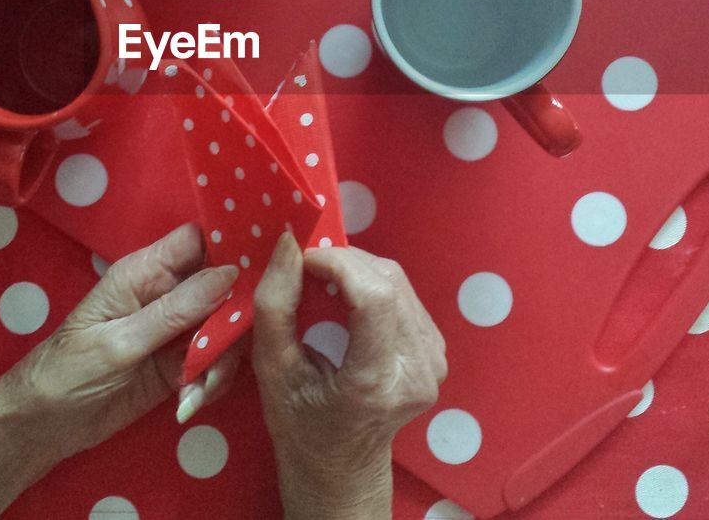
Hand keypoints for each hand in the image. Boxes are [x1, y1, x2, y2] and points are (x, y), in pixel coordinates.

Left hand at [1, 223, 241, 472]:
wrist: (43, 428)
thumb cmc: (68, 373)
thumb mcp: (120, 343)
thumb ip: (175, 310)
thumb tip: (230, 273)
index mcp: (144, 272)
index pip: (198, 240)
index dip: (234, 240)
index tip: (269, 257)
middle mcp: (166, 294)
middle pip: (223, 285)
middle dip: (236, 316)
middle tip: (233, 346)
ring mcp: (175, 330)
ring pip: (225, 328)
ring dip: (221, 360)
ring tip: (201, 389)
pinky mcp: (180, 364)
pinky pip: (214, 362)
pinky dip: (211, 382)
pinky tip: (190, 402)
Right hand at [251, 234, 447, 519]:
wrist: (341, 467)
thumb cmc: (300, 425)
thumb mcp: (272, 370)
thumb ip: (276, 305)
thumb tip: (290, 242)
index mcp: (377, 382)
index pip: (375, 296)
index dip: (339, 262)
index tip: (301, 258)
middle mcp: (417, 371)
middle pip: (388, 282)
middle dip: (343, 262)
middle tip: (305, 268)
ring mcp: (434, 363)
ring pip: (399, 282)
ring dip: (357, 270)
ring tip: (322, 283)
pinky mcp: (436, 353)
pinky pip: (405, 296)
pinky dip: (372, 285)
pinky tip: (347, 300)